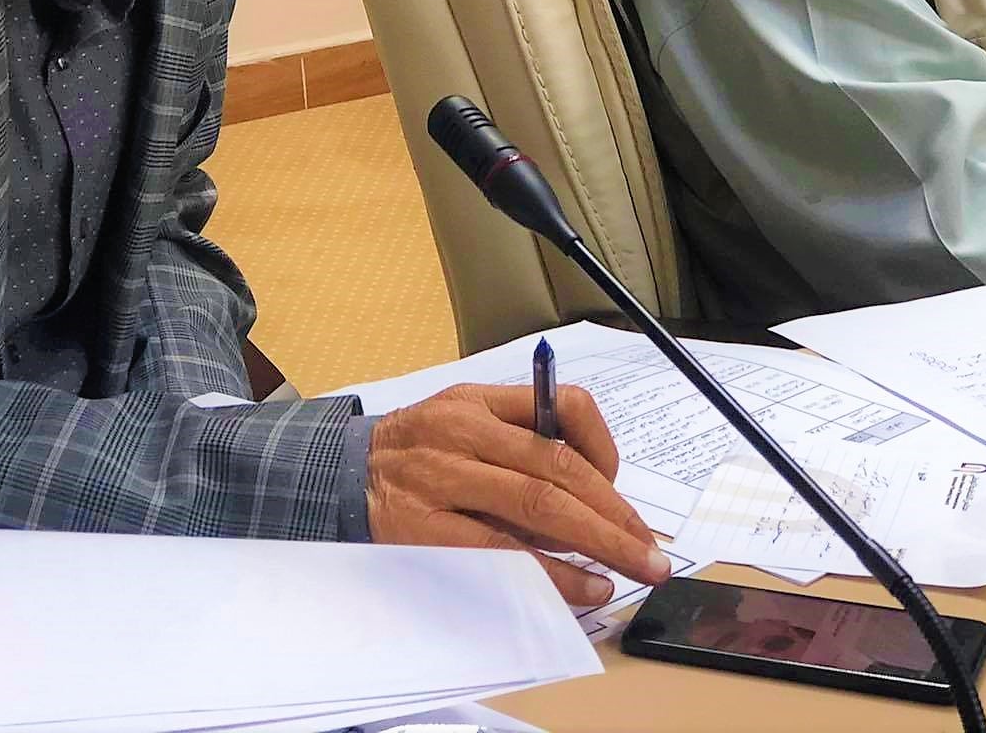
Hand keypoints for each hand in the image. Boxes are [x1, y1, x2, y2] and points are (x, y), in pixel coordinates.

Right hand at [365, 382, 672, 606]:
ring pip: (539, 505)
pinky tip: (583, 585)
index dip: (606, 447)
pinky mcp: (426, 526)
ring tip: (632, 567)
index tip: (621, 485)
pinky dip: (552, 570)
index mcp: (480, 400)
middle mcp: (465, 431)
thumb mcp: (461, 417)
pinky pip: (503, 550)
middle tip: (651, 549)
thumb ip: (518, 442)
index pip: (564, 407)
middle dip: (617, 512)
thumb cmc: (413, 450)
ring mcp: (444, 478)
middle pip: (561, 467)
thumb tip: (590, 496)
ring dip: (598, 541)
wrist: (335, 475)